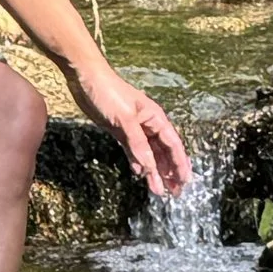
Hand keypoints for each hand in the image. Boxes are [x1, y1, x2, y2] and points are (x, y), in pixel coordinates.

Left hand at [72, 59, 191, 196]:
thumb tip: (147, 167)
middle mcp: (148, 125)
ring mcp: (134, 129)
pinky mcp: (120, 131)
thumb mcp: (125, 119)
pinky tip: (140, 175)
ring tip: (159, 190)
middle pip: (163, 152)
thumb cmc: (109, 93)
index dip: (180, 164)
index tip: (185, 181)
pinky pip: (133, 150)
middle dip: (170, 172)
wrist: (87, 79)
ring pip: (149, 154)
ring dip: (154, 171)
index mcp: (155, 118)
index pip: (173, 145)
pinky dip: (137, 162)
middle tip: (175, 192)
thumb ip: (137, 144)